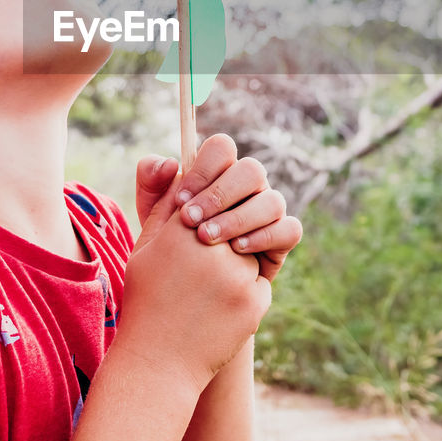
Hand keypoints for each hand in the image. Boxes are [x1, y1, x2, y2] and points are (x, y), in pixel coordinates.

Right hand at [117, 169, 268, 392]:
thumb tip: (178, 163)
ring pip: (261, 237)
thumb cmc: (147, 298)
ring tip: (217, 274)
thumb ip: (163, 201)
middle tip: (218, 236)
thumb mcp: (146, 245)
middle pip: (253, 191)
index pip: (217, 158)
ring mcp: (235, 271)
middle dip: (243, 209)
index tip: (202, 203)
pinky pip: (262, 277)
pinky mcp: (253, 299)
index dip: (217, 173)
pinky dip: (246, 288)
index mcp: (178, 222)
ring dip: (245, 250)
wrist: (157, 363)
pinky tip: (218, 308)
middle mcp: (208, 241)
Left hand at [135, 135, 302, 282]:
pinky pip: (289, 229)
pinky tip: (237, 250)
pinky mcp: (282, 240)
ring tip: (207, 239)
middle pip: (252, 170)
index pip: (222, 148)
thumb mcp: (154, 215)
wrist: (186, 292)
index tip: (180, 199)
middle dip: (219, 195)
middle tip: (190, 220)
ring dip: (237, 218)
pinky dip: (264, 236)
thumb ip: (151, 182)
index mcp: (219, 173)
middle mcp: (248, 188)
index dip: (203, 169)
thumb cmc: (171, 247)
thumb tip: (171, 163)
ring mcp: (268, 212)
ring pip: (272, 200)